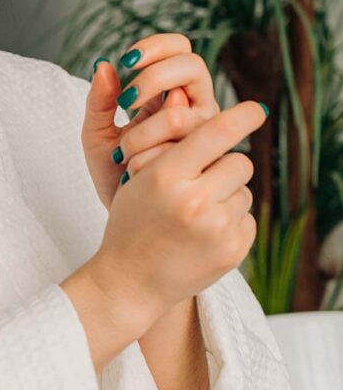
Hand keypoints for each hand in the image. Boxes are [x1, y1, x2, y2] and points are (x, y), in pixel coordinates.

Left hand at [82, 34, 219, 210]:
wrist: (127, 221)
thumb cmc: (113, 176)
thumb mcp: (97, 138)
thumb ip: (98, 103)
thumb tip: (103, 65)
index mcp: (168, 93)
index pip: (178, 48)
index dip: (157, 46)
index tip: (127, 61)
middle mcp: (193, 107)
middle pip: (192, 67)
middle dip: (154, 78)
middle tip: (126, 100)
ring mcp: (205, 136)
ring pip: (185, 113)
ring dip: (147, 130)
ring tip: (123, 155)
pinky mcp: (210, 163)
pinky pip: (190, 150)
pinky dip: (154, 157)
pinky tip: (134, 171)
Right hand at [85, 99, 267, 328]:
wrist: (130, 280)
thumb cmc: (131, 221)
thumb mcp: (138, 178)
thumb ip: (171, 146)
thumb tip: (209, 114)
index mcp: (164, 176)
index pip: (216, 133)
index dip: (241, 117)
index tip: (257, 109)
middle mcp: (193, 201)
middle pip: (239, 162)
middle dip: (224, 166)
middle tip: (203, 179)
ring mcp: (216, 229)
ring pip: (244, 191)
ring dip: (226, 195)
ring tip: (195, 213)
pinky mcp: (233, 251)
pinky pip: (247, 218)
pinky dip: (230, 221)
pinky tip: (203, 233)